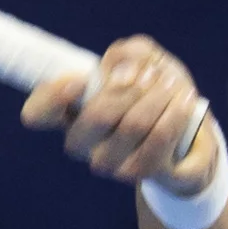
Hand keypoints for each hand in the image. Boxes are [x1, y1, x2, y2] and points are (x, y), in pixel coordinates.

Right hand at [21, 35, 217, 189]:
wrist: (189, 132)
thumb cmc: (154, 90)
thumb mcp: (144, 60)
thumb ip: (129, 54)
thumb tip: (120, 72)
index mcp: (70, 112)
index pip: (38, 112)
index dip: (52, 96)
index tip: (80, 79)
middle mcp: (81, 143)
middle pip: (95, 116)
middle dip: (132, 87)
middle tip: (153, 76)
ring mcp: (108, 163)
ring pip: (132, 125)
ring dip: (159, 97)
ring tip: (173, 85)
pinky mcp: (138, 174)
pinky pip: (158, 141)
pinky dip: (175, 114)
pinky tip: (184, 102)